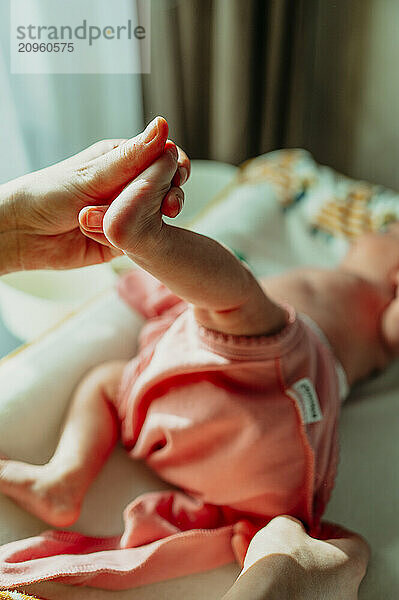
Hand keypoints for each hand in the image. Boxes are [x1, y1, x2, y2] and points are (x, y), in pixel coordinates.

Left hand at [0, 117, 189, 272]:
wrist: (24, 234)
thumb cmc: (49, 193)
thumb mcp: (94, 174)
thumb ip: (132, 156)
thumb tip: (163, 126)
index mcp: (122, 159)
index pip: (162, 157)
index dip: (175, 166)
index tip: (179, 176)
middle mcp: (127, 185)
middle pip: (165, 186)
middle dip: (171, 194)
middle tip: (169, 206)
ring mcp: (127, 212)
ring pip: (157, 214)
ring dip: (157, 217)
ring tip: (153, 221)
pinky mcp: (124, 239)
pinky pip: (144, 238)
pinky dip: (144, 238)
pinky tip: (141, 239)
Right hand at [223, 516, 369, 599]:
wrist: (262, 598)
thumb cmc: (281, 566)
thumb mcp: (285, 525)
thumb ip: (295, 523)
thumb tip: (291, 528)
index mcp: (350, 565)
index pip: (353, 542)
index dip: (329, 529)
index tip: (310, 525)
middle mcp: (344, 592)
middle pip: (326, 560)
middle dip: (299, 545)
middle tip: (282, 535)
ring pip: (302, 576)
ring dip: (280, 559)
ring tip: (254, 543)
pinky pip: (289, 591)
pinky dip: (272, 577)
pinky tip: (250, 562)